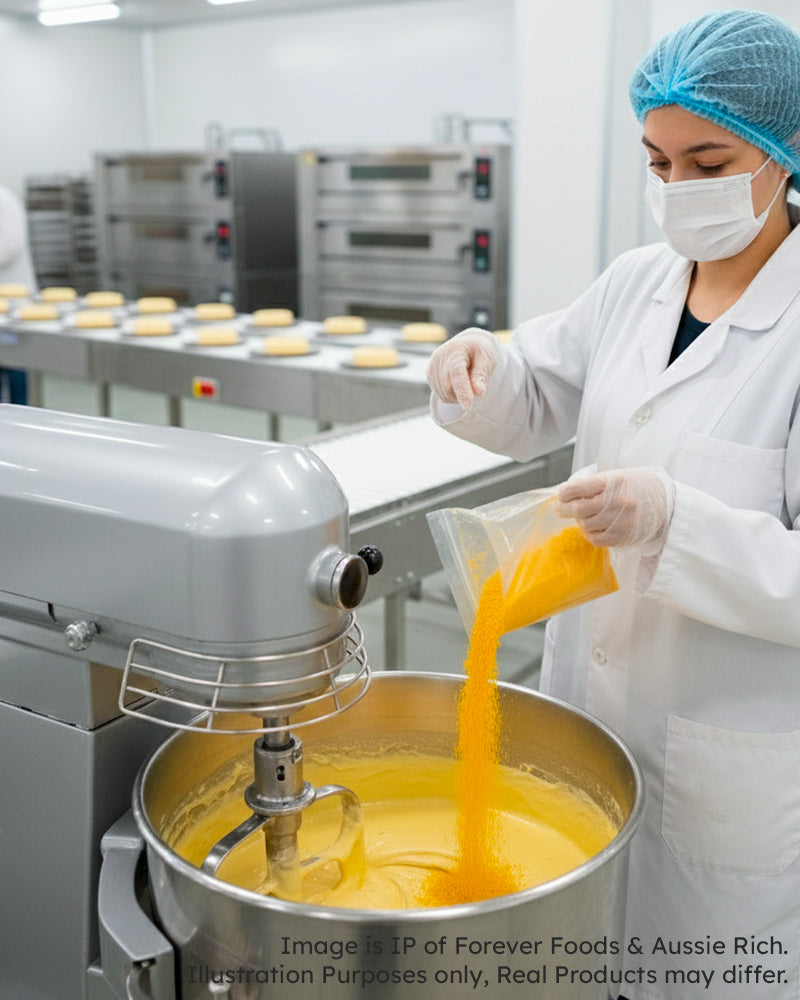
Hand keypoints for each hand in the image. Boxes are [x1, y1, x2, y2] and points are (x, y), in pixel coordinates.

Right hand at [426, 329, 498, 409]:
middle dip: (463, 394)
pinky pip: (440, 394)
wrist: (468, 345)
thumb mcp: (487, 359)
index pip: (457, 374)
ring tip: (466, 381)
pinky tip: (457, 383)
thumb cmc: (479, 352)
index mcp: (456, 350)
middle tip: (475, 384)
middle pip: (449, 388)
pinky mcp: (429, 374)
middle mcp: (439, 358)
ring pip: (444, 395)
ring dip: (457, 395)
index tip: (468, 407)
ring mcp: (431, 367)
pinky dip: (451, 394)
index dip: (462, 391)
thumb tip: (478, 392)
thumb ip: (481, 375)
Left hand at [555, 466, 675, 552]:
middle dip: (565, 509)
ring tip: (582, 517)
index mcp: (614, 481)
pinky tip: (591, 528)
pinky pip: (596, 539)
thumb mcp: (618, 476)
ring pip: (586, 525)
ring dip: (580, 521)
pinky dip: (589, 534)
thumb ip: (594, 483)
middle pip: (579, 509)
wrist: (666, 504)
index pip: (579, 488)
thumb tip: (566, 492)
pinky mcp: (624, 537)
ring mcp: (621, 521)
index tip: (561, 495)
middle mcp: (618, 501)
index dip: (564, 493)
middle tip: (561, 509)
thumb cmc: (638, 487)